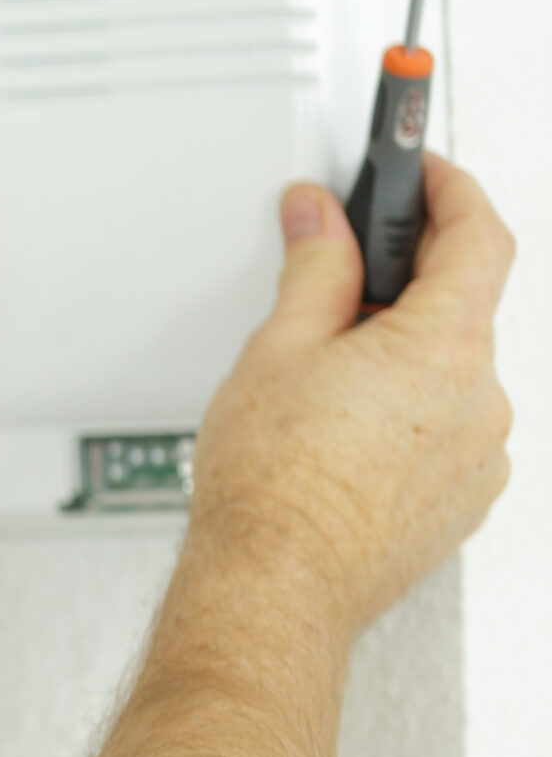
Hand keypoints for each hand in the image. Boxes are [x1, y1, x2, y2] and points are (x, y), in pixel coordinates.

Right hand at [191, 155, 514, 636]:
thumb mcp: (278, 349)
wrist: (276, 585)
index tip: (420, 171)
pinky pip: (444, 432)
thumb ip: (316, 269)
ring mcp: (479, 455)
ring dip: (397, 359)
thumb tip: (322, 219)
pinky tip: (340, 435)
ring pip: (448, 375)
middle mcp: (480, 399)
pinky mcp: (464, 499)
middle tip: (337, 279)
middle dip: (402, 285)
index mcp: (443, 347)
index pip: (478, 235)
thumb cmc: (275, 488)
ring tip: (319, 384)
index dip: (448, 189)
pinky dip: (402, 417)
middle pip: (459, 307)